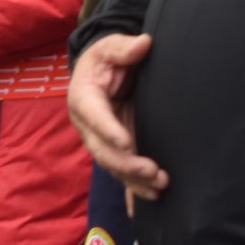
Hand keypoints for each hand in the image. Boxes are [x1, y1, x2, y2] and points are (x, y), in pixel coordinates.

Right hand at [67, 33, 169, 200]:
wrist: (101, 73)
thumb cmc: (105, 59)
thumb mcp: (110, 47)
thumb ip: (124, 48)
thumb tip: (143, 44)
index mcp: (83, 98)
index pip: (94, 116)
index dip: (108, 130)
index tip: (126, 141)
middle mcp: (88, 125)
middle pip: (102, 150)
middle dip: (126, 163)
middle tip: (151, 170)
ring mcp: (101, 140)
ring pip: (114, 166)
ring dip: (135, 179)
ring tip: (161, 184)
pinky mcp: (116, 150)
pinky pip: (122, 172)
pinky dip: (134, 189)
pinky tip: (150, 200)